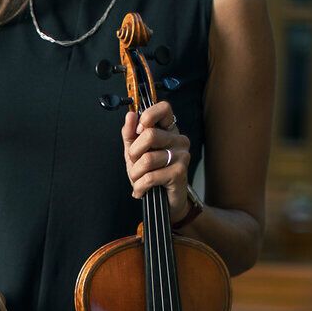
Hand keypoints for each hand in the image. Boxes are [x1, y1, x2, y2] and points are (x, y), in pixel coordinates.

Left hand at [123, 100, 191, 220]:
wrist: (165, 202)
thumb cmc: (152, 174)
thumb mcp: (135, 152)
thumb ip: (130, 134)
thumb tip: (130, 116)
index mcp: (168, 130)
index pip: (164, 108)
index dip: (148, 116)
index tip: (139, 130)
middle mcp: (178, 139)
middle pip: (149, 135)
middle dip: (134, 153)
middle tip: (135, 164)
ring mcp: (182, 155)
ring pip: (147, 159)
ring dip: (135, 174)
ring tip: (138, 180)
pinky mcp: (180, 172)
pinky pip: (150, 176)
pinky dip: (140, 186)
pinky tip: (141, 190)